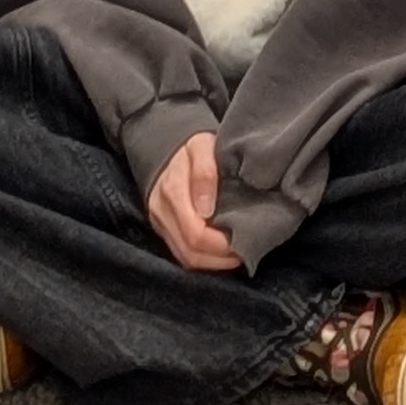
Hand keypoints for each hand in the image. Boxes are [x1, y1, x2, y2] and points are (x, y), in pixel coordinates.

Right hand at [145, 130, 239, 272]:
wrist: (165, 142)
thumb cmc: (192, 145)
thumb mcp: (202, 146)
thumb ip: (205, 173)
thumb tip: (206, 210)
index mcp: (173, 192)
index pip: (195, 234)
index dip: (221, 246)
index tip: (243, 241)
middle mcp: (162, 213)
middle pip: (189, 253)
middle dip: (219, 259)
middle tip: (245, 252)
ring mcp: (160, 223)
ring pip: (184, 258)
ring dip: (212, 262)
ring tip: (235, 255)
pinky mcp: (162, 228)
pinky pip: (181, 253)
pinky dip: (202, 257)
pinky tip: (220, 252)